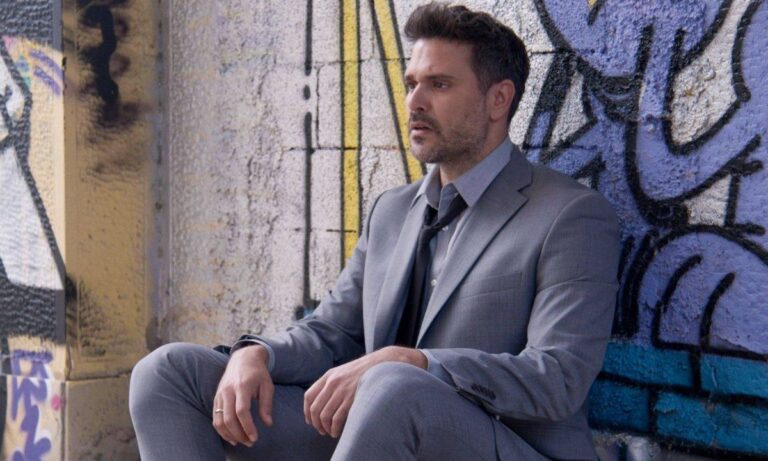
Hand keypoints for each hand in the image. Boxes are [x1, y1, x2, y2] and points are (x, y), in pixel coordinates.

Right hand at [213, 345, 273, 446]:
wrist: (243, 359)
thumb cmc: (258, 373)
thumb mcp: (267, 385)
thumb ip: (267, 405)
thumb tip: (268, 424)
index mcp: (242, 386)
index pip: (242, 411)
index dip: (248, 427)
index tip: (255, 438)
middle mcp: (228, 390)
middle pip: (229, 418)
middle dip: (239, 434)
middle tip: (250, 443)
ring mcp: (220, 394)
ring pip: (219, 420)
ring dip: (229, 435)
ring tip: (241, 442)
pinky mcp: (216, 397)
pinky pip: (215, 417)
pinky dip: (222, 430)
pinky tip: (232, 437)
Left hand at [303, 346, 426, 437]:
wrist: (381, 364)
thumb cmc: (362, 372)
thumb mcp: (343, 372)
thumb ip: (331, 383)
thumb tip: (321, 401)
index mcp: (328, 376)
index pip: (309, 396)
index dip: (307, 411)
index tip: (310, 420)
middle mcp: (332, 383)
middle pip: (315, 408)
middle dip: (316, 423)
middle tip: (321, 430)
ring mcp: (342, 390)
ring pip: (325, 415)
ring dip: (325, 427)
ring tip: (330, 432)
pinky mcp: (351, 398)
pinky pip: (337, 418)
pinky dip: (334, 428)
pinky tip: (336, 432)